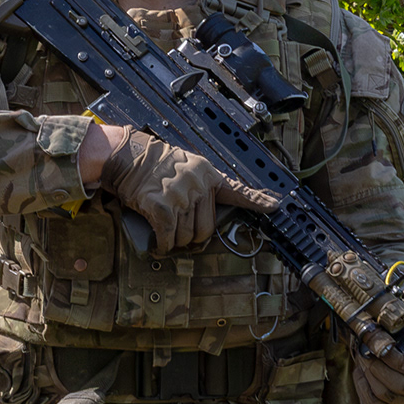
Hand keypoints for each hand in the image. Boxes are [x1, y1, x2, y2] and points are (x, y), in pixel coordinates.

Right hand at [81, 121, 277, 253]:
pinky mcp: (162, 207)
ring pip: (186, 237)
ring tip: (165, 235)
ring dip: (175, 243)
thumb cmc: (154, 165)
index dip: (258, 201)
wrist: (128, 157)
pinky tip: (158, 244)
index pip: (237, 191)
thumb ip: (200, 186)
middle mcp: (198, 185)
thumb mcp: (186, 166)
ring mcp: (181, 196)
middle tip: (180, 235)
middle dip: (193, 238)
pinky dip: (162, 245)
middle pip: (207, 229)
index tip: (275, 206)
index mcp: (208, 174)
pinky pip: (168, 238)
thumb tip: (203, 217)